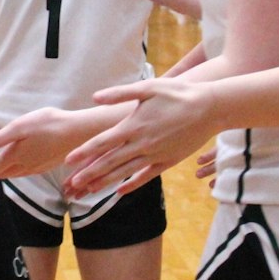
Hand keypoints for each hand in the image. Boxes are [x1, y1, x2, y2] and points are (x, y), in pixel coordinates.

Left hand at [0, 106, 101, 179]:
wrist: (78, 133)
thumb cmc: (49, 124)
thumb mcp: (19, 127)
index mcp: (16, 156)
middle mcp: (25, 166)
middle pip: (1, 174)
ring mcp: (37, 167)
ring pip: (13, 175)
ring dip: (0, 174)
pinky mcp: (46, 165)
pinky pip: (24, 173)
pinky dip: (13, 172)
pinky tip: (16, 167)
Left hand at [63, 77, 216, 196]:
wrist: (209, 108)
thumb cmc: (178, 93)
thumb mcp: (148, 87)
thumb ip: (120, 94)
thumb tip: (95, 97)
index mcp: (134, 125)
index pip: (103, 142)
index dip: (85, 152)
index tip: (69, 160)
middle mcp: (142, 143)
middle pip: (110, 162)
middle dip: (89, 173)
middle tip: (72, 183)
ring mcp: (155, 155)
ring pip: (125, 172)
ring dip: (106, 181)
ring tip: (89, 190)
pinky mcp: (167, 161)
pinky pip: (145, 176)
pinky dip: (132, 184)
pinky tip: (120, 192)